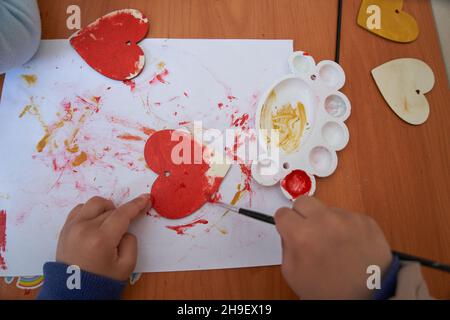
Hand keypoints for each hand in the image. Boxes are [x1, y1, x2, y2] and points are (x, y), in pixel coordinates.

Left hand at [56, 194, 151, 280]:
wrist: (74, 291)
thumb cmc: (101, 280)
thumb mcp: (126, 266)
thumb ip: (131, 242)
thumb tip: (124, 229)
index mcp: (101, 239)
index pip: (122, 214)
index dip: (136, 204)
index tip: (146, 198)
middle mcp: (85, 228)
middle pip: (111, 209)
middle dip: (122, 215)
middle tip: (124, 228)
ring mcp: (72, 227)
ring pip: (95, 203)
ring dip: (106, 209)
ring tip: (109, 224)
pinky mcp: (65, 228)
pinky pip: (80, 209)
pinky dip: (91, 211)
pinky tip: (96, 222)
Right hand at [275, 196, 391, 298]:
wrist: (372, 295)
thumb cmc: (329, 290)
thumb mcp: (293, 275)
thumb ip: (286, 248)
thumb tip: (288, 232)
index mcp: (302, 234)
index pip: (282, 213)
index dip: (285, 224)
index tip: (290, 231)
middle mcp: (324, 219)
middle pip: (303, 201)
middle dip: (302, 215)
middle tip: (309, 233)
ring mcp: (347, 218)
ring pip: (327, 209)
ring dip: (326, 222)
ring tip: (335, 244)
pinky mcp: (366, 220)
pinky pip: (348, 217)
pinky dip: (346, 227)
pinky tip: (351, 246)